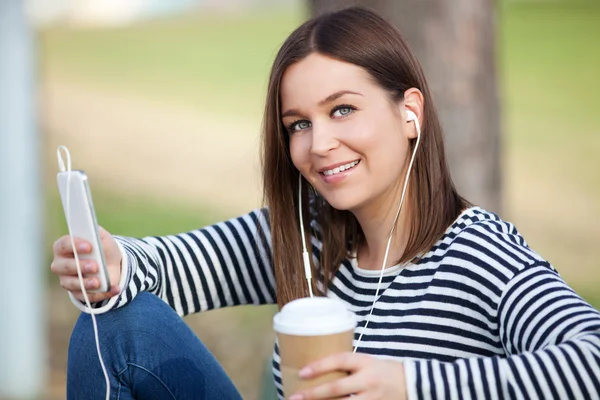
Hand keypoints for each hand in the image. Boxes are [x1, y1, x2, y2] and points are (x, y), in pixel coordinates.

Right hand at [50, 226, 121, 302]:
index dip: (75, 245)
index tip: (89, 246)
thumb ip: (98, 234)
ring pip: (71, 284)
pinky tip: (113, 289)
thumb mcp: (103, 238)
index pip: (64, 245)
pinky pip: (85, 296)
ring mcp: (67, 280)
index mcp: (63, 247)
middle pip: (65, 266)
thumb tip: (95, 236)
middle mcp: (60, 264)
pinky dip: (100, 294)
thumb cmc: (102, 248)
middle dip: (80, 266)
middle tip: (94, 266)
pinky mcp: (77, 293)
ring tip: (98, 282)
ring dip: (86, 283)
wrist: (111, 264)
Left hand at [289, 352, 406, 399]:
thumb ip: (348, 366)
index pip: (340, 360)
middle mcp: (368, 380)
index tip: (302, 373)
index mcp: (366, 362)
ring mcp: (372, 399)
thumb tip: (317, 369)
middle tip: (294, 398)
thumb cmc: (384, 371)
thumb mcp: (367, 362)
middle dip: (314, 394)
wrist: (414, 385)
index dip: (320, 366)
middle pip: (337, 388)